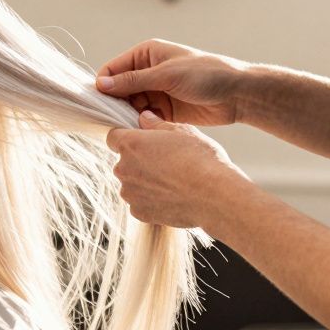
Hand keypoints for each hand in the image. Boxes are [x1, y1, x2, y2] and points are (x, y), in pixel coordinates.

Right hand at [95, 38, 250, 126]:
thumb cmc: (206, 74)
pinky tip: (142, 130)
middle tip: (114, 119)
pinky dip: (139, 124)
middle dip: (115, 104)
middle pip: (118, 90)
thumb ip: (133, 81)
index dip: (104, 85)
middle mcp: (146, 72)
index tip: (100, 103)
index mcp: (145, 55)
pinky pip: (142, 117)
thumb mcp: (166, 75)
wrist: (238, 94)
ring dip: (127, 116)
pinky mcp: (163, 110)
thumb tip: (100, 84)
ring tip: (131, 125)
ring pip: (129, 106)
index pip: (113, 70)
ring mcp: (155, 92)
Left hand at [105, 111, 251, 228]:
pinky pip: (141, 203)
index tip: (143, 142)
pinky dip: (152, 200)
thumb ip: (157, 124)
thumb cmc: (202, 159)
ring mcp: (129, 193)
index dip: (128, 139)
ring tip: (173, 182)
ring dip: (145, 182)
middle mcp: (123, 169)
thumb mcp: (183, 131)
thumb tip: (144, 117)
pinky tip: (173, 197)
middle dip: (139, 162)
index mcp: (131, 145)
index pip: (114, 137)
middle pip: (124, 162)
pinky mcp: (138, 212)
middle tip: (166, 163)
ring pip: (132, 184)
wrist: (215, 195)